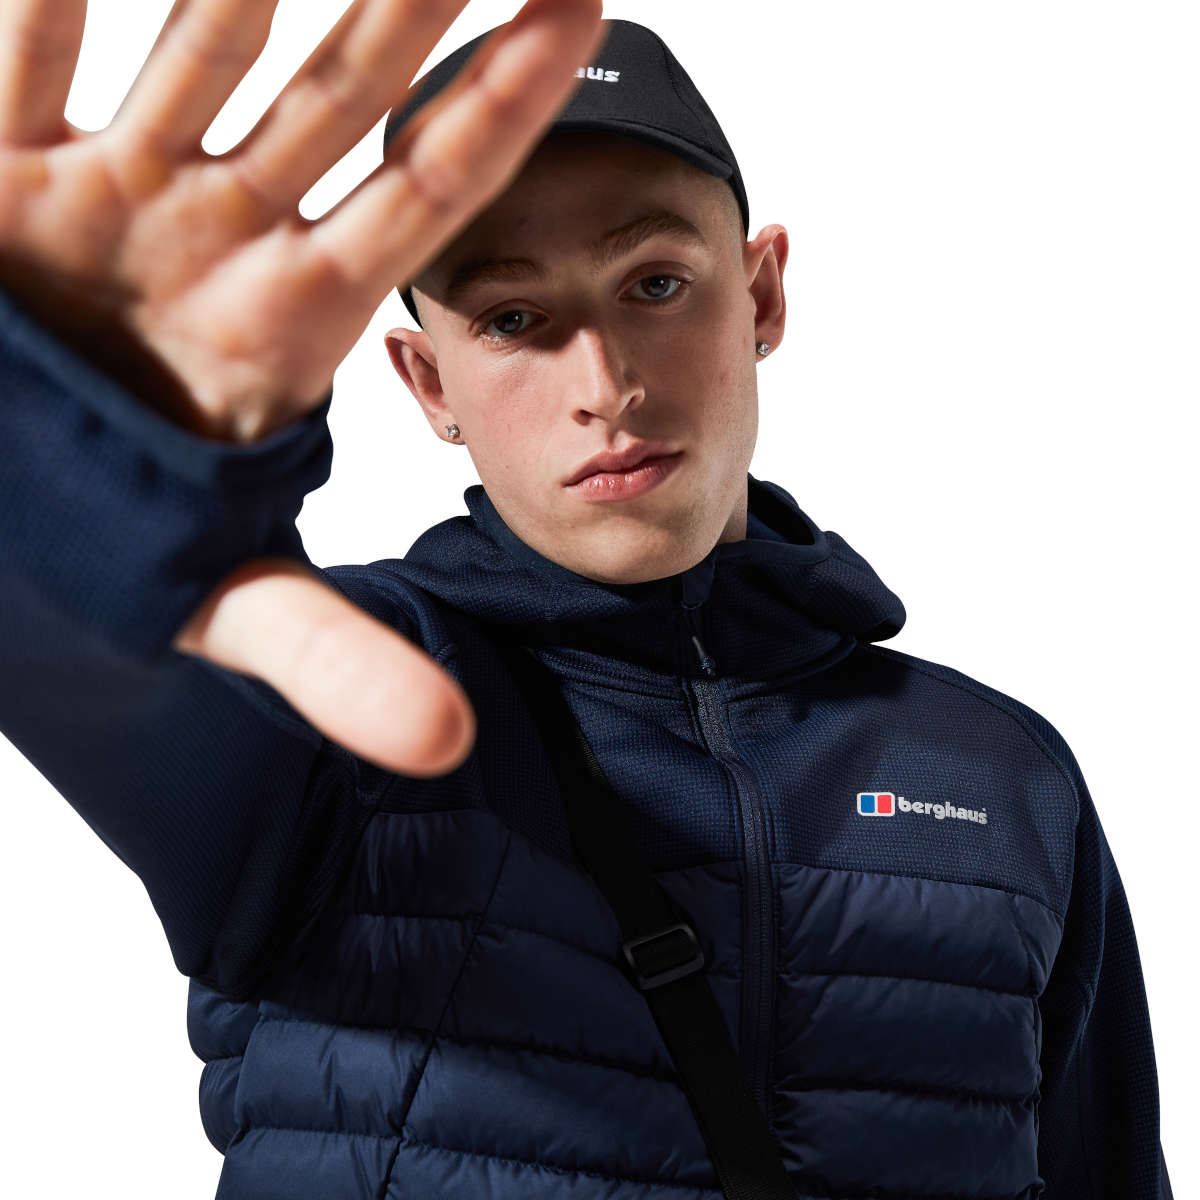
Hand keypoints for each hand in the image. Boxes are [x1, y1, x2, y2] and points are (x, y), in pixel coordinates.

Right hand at [0, 0, 605, 774]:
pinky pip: (29, 40)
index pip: (425, 199)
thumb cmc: (118, 542)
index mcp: (287, 319)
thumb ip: (340, 663)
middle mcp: (217, 234)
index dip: (504, 109)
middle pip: (337, 95)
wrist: (1, 514)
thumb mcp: (230, 603)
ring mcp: (109, 189)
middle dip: (411, 1)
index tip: (585, 5)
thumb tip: (450, 751)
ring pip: (201, 37)